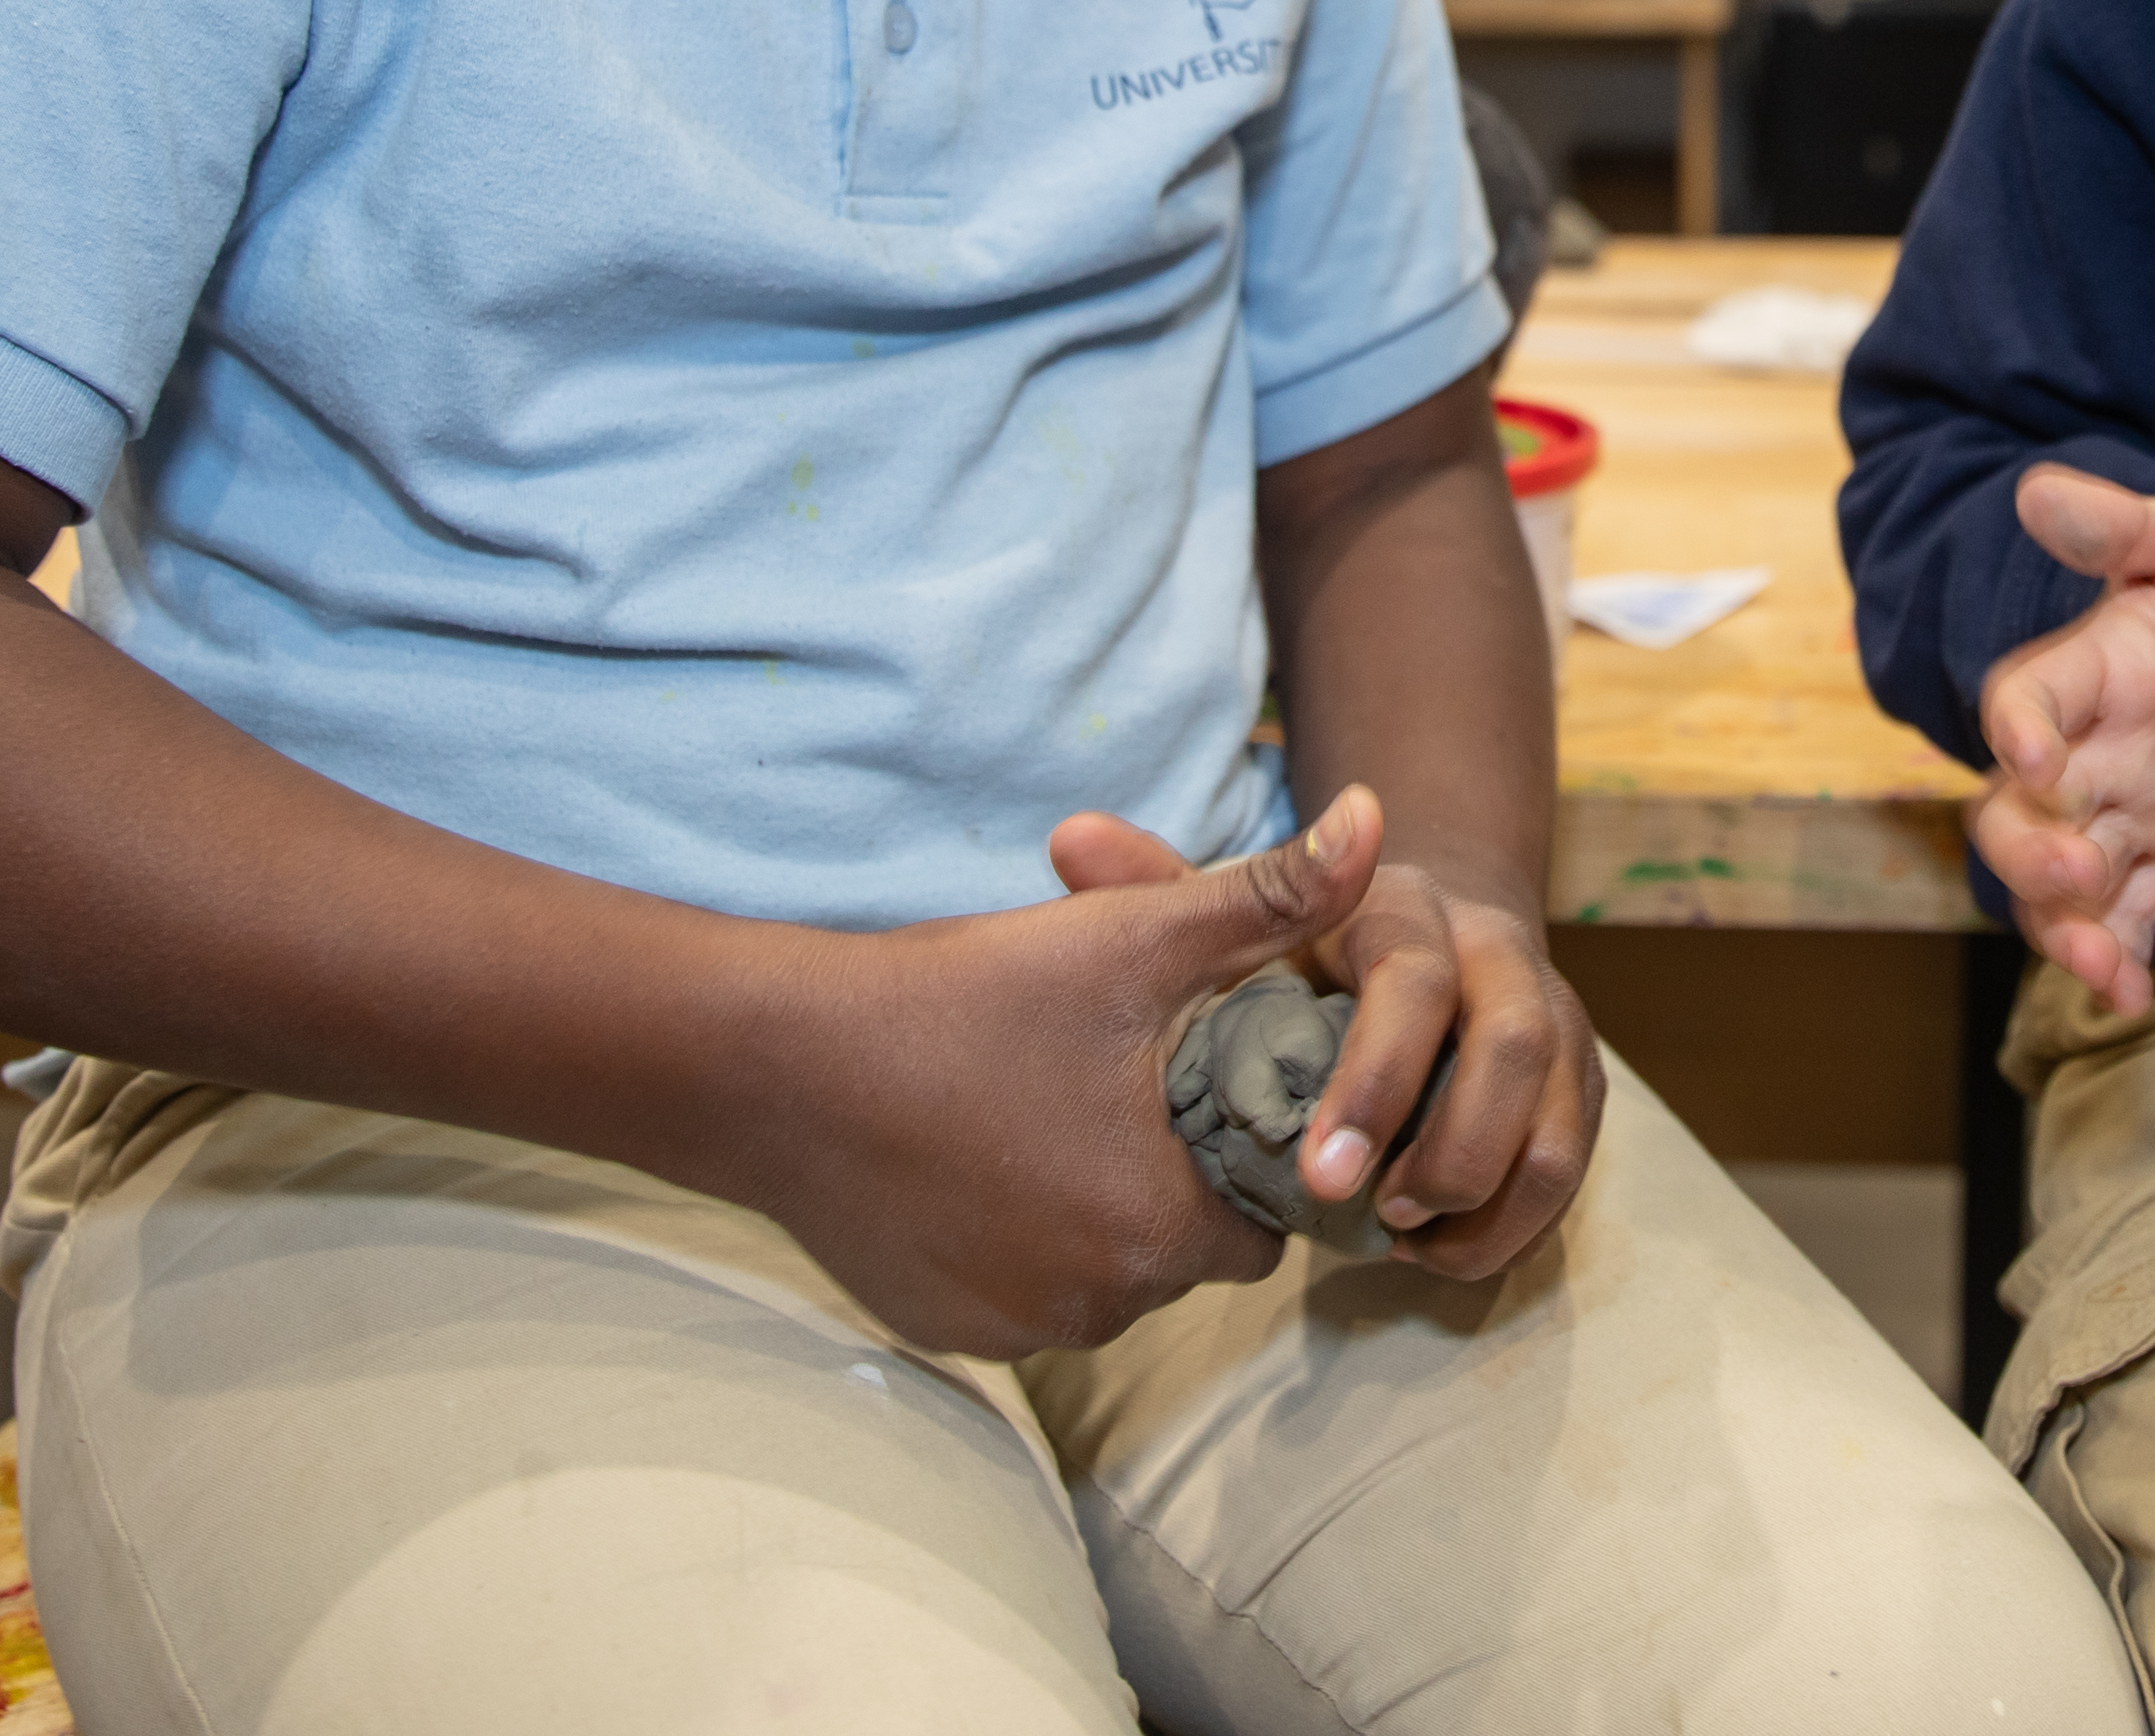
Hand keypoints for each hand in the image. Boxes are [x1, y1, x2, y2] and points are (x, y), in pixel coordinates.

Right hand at [706, 785, 1384, 1359]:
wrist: (774, 1067)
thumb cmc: (961, 995)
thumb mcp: (1129, 940)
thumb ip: (1271, 897)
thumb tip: (1380, 819)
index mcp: (1162, 1226)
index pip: (1268, 1216)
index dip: (1252, 1147)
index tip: (1204, 1081)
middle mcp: (1098, 1305)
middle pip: (1190, 1251)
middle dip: (1178, 1179)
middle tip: (1125, 1086)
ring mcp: (1015, 1329)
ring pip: (1109, 1277)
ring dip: (1103, 1212)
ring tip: (1054, 1112)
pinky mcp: (947, 1335)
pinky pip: (1026, 1296)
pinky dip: (1023, 1242)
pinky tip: (987, 1158)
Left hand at [1059, 809, 1602, 1281]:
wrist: (1430, 940)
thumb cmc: (1306, 945)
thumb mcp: (1240, 915)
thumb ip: (1162, 888)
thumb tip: (1070, 838)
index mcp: (1412, 911)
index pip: (1418, 981)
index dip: (1375, 1080)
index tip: (1315, 1175)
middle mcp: (1502, 957)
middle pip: (1517, 1049)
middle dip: (1448, 1151)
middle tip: (1368, 1219)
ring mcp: (1558, 1022)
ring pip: (1562, 1124)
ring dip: (1486, 1201)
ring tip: (1401, 1242)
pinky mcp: (1581, 1087)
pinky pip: (1572, 1173)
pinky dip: (1510, 1228)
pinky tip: (1436, 1253)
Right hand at [1970, 465, 2154, 1016]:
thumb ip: (2122, 527)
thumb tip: (2037, 490)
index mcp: (2081, 673)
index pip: (2023, 697)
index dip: (2021, 726)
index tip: (2038, 753)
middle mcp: (2080, 752)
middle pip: (2013, 814)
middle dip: (2031, 851)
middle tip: (2076, 869)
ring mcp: (2114, 812)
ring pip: (2059, 884)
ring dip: (2068, 925)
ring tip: (2102, 962)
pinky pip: (2123, 919)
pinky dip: (2120, 959)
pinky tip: (2134, 996)